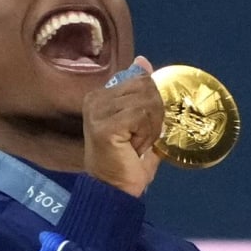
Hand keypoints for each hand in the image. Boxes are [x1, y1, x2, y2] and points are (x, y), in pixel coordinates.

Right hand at [82, 56, 164, 196]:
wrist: (114, 190)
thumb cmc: (127, 160)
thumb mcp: (139, 120)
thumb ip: (142, 92)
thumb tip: (142, 60)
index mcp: (100, 95)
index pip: (140, 79)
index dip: (151, 103)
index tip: (140, 128)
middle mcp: (95, 99)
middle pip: (146, 87)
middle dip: (154, 115)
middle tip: (141, 138)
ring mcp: (98, 111)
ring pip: (146, 101)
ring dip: (151, 127)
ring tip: (138, 143)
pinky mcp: (105, 125)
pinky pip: (142, 115)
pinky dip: (147, 134)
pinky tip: (135, 147)